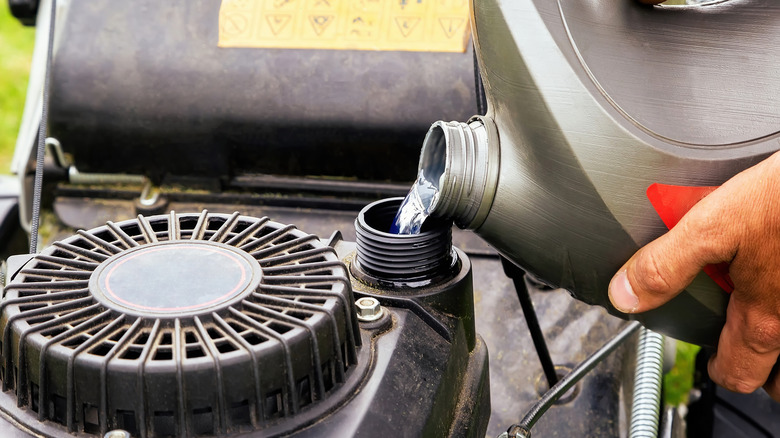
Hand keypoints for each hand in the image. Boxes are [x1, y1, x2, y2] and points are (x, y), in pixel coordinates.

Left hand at [608, 151, 779, 400]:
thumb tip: (625, 296)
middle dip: (763, 368)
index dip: (720, 370)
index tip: (712, 360)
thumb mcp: (712, 225)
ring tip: (768, 319)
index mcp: (766, 318)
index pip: (740, 373)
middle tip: (745, 343)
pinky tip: (778, 272)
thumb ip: (666, 264)